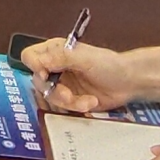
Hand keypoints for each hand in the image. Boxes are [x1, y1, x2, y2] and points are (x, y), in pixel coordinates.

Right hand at [21, 37, 140, 112]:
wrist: (129, 83)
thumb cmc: (110, 65)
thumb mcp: (85, 57)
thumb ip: (60, 57)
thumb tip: (38, 62)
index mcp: (56, 51)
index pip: (30, 57)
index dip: (34, 67)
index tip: (46, 75)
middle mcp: (55, 67)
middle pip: (38, 81)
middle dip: (55, 91)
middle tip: (68, 95)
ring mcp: (62, 84)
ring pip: (49, 98)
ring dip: (68, 102)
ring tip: (86, 100)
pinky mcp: (69, 99)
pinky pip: (62, 108)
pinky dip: (76, 107)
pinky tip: (90, 102)